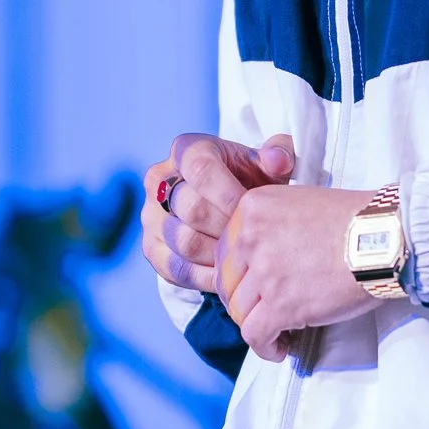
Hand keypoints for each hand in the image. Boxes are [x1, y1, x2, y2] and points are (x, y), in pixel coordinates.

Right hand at [141, 131, 293, 293]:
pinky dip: (205, 277)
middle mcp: (159, 179)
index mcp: (185, 150)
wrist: (225, 206)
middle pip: (191, 208)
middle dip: (227, 228)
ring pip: (182, 241)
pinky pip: (175, 268)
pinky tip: (230, 276)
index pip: (200, 169)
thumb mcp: (265, 165)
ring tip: (245, 257)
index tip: (256, 212)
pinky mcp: (151, 247)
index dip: (229, 194)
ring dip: (218, 254)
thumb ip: (278, 156)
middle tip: (253, 239)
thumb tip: (278, 159)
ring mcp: (150, 215)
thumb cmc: (247, 181)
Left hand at [219, 180, 376, 362]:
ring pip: (238, 311)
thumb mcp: (301, 203)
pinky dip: (265, 347)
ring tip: (277, 332)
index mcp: (252, 209)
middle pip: (227, 282)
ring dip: (255, 325)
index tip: (253, 287)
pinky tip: (280, 348)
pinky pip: (255, 335)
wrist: (385, 237)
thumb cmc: (356, 220)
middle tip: (262, 311)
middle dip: (243, 301)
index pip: (226, 250)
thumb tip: (263, 259)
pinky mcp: (280, 304)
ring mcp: (264, 272)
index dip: (239, 275)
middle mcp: (250, 237)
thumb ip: (272, 225)